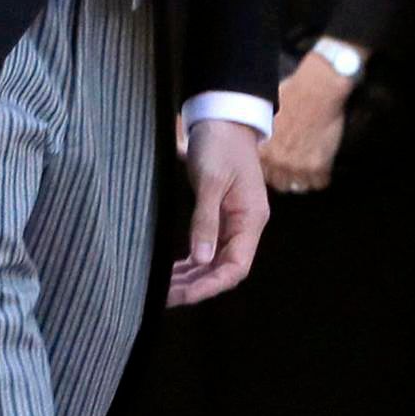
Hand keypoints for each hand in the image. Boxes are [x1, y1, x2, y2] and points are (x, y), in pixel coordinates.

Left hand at [168, 116, 270, 305]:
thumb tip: (199, 260)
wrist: (223, 118)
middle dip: (197, 286)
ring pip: (214, 262)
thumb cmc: (220, 145)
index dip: (210, 285)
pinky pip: (208, 249)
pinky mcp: (221, 217)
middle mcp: (245, 227)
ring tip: (163, 289)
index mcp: (251, 220)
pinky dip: (191, 263)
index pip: (236, 267)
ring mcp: (234, 223)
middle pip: (224, 270)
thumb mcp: (211, 182)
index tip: (183, 295)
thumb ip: (205, 221)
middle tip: (164, 297)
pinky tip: (172, 271)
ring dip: (192, 277)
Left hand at [263, 50, 350, 193]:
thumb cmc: (293, 94)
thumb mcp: (268, 114)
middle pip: (281, 184)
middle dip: (287, 176)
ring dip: (304, 178)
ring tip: (309, 166)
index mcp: (262, 150)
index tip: (278, 165)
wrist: (318, 89)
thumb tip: (263, 142)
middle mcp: (277, 162)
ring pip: (300, 187)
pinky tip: (322, 162)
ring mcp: (298, 166)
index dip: (272, 169)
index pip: (263, 174)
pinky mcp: (318, 166)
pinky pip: (319, 183)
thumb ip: (264, 135)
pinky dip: (322, 176)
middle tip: (296, 165)